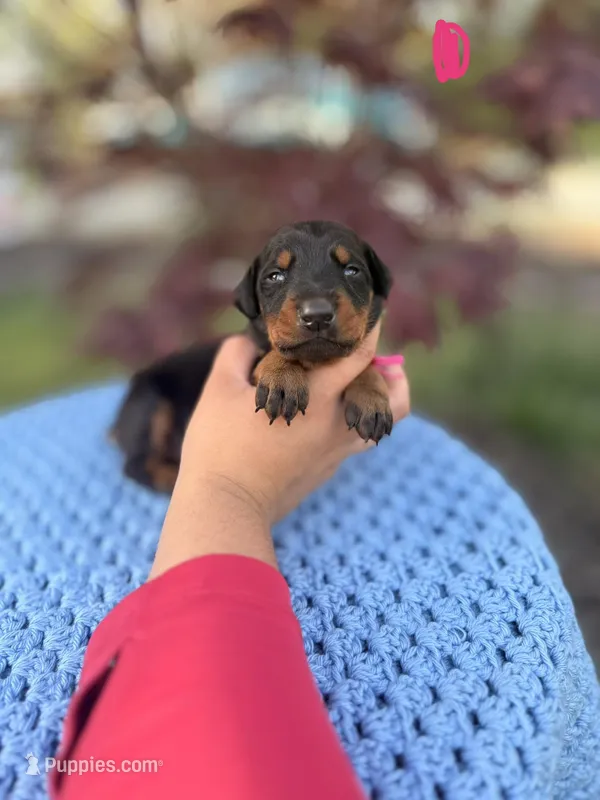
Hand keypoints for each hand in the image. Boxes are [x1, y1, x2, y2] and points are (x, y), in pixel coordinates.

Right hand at [149, 323, 409, 578]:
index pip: (362, 357)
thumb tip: (249, 340)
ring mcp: (336, 452)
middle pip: (393, 399)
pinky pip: (355, 441)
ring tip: (365, 385)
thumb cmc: (220, 445)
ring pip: (380, 426)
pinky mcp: (328, 470)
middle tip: (373, 356)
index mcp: (318, 397)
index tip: (370, 316)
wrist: (226, 505)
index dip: (370, 332)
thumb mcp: (219, 389)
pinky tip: (330, 414)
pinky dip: (353, 422)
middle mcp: (338, 424)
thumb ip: (237, 354)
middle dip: (392, 373)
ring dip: (381, 402)